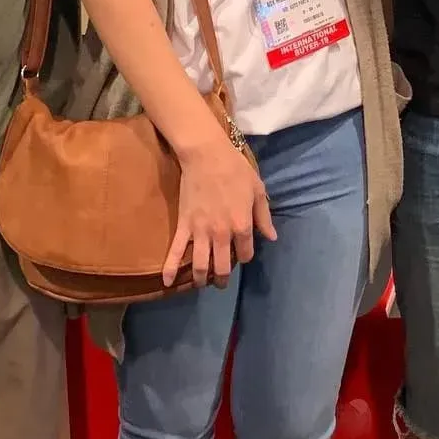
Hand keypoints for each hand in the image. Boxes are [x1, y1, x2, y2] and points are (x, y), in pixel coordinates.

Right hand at [164, 139, 275, 287]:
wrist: (206, 156)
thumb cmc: (236, 170)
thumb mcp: (258, 190)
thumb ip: (263, 217)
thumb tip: (271, 237)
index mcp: (242, 225)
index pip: (246, 253)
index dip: (245, 255)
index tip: (243, 252)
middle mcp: (222, 234)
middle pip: (223, 267)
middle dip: (223, 278)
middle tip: (222, 281)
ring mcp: (200, 232)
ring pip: (200, 265)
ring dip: (202, 279)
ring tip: (203, 283)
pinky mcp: (183, 226)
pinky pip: (175, 250)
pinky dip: (170, 268)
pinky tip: (167, 282)